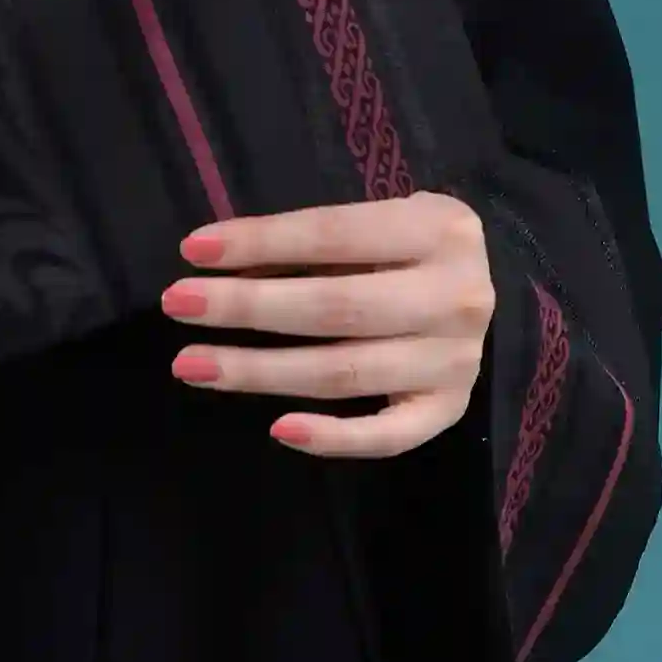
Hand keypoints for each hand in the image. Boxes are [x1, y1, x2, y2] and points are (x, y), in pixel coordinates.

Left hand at [157, 191, 493, 456]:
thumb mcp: (376, 223)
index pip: (334, 235)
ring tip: (191, 363)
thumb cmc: (408, 250)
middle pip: (334, 308)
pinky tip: (278, 429)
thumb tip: (218, 263)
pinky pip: (388, 436)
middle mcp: (456, 298)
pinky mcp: (450, 410)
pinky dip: (334, 438)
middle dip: (246, 307)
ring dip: (259, 371)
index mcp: (439, 231)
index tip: (192, 250)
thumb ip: (311, 244)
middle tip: (175, 304)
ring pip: (345, 373)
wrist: (485, 289)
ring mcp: (456, 361)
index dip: (260, 242)